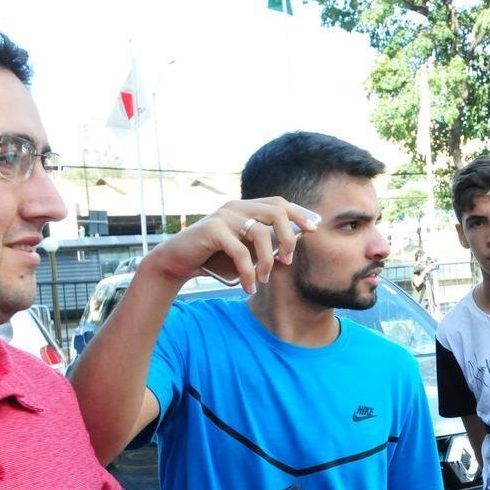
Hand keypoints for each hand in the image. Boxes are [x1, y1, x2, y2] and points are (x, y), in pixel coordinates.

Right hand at [142, 197, 316, 293]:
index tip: (313, 230)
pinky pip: (240, 252)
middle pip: (276, 213)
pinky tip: (249, 287)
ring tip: (264, 279)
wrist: (176, 261)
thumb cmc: (212, 257)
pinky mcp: (212, 230)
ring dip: (267, 261)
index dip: (299, 214)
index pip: (278, 203)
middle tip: (288, 261)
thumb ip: (258, 244)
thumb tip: (289, 252)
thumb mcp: (240, 248)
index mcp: (245, 207)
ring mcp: (224, 216)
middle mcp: (236, 206)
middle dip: (289, 238)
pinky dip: (248, 273)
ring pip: (261, 234)